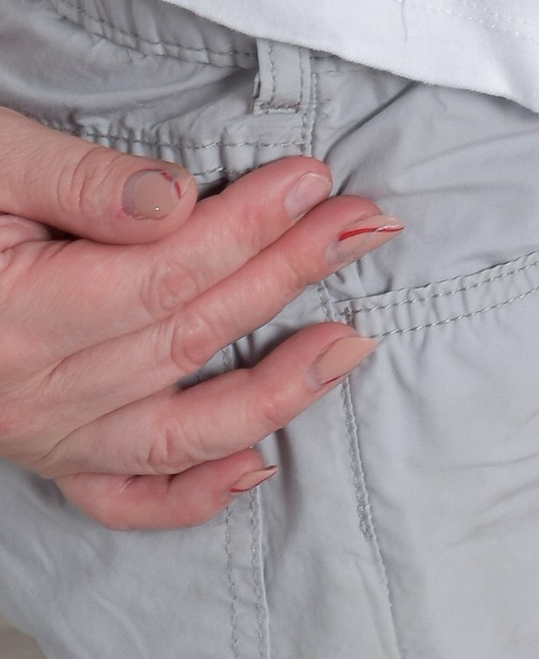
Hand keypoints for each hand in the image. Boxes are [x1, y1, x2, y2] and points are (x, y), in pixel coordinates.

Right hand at [0, 109, 395, 526]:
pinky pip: (123, 496)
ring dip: (275, 390)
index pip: (165, 272)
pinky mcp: (43, 456)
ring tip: (352, 345)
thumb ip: (81, 180)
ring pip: (178, 430)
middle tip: (367, 223)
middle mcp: (34, 392)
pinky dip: (191, 495)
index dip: (249, 226)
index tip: (315, 179)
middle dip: (289, 275)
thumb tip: (176, 200)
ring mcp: (40, 436)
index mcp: (19, 313)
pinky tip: (257, 467)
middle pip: (187, 335)